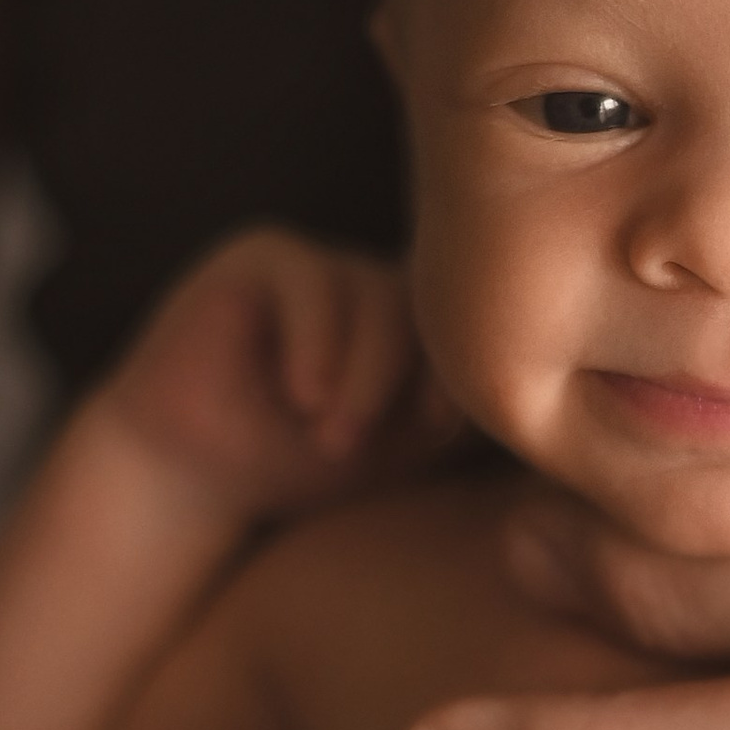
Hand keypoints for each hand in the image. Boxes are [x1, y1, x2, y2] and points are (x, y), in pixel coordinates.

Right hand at [110, 221, 452, 521]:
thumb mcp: (394, 451)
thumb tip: (542, 413)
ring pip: (372, 295)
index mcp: (415, 321)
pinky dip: (315, 345)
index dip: (461, 375)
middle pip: (427, 305)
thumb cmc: (296, 469)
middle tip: (394, 440)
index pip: (466, 328)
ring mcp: (320, 262)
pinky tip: (304, 402)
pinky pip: (307, 281)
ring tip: (335, 438)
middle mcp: (372, 280)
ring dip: (362, 372)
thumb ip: (456, 419)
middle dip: (414, 375)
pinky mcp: (260, 257)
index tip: (441, 434)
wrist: (187, 472)